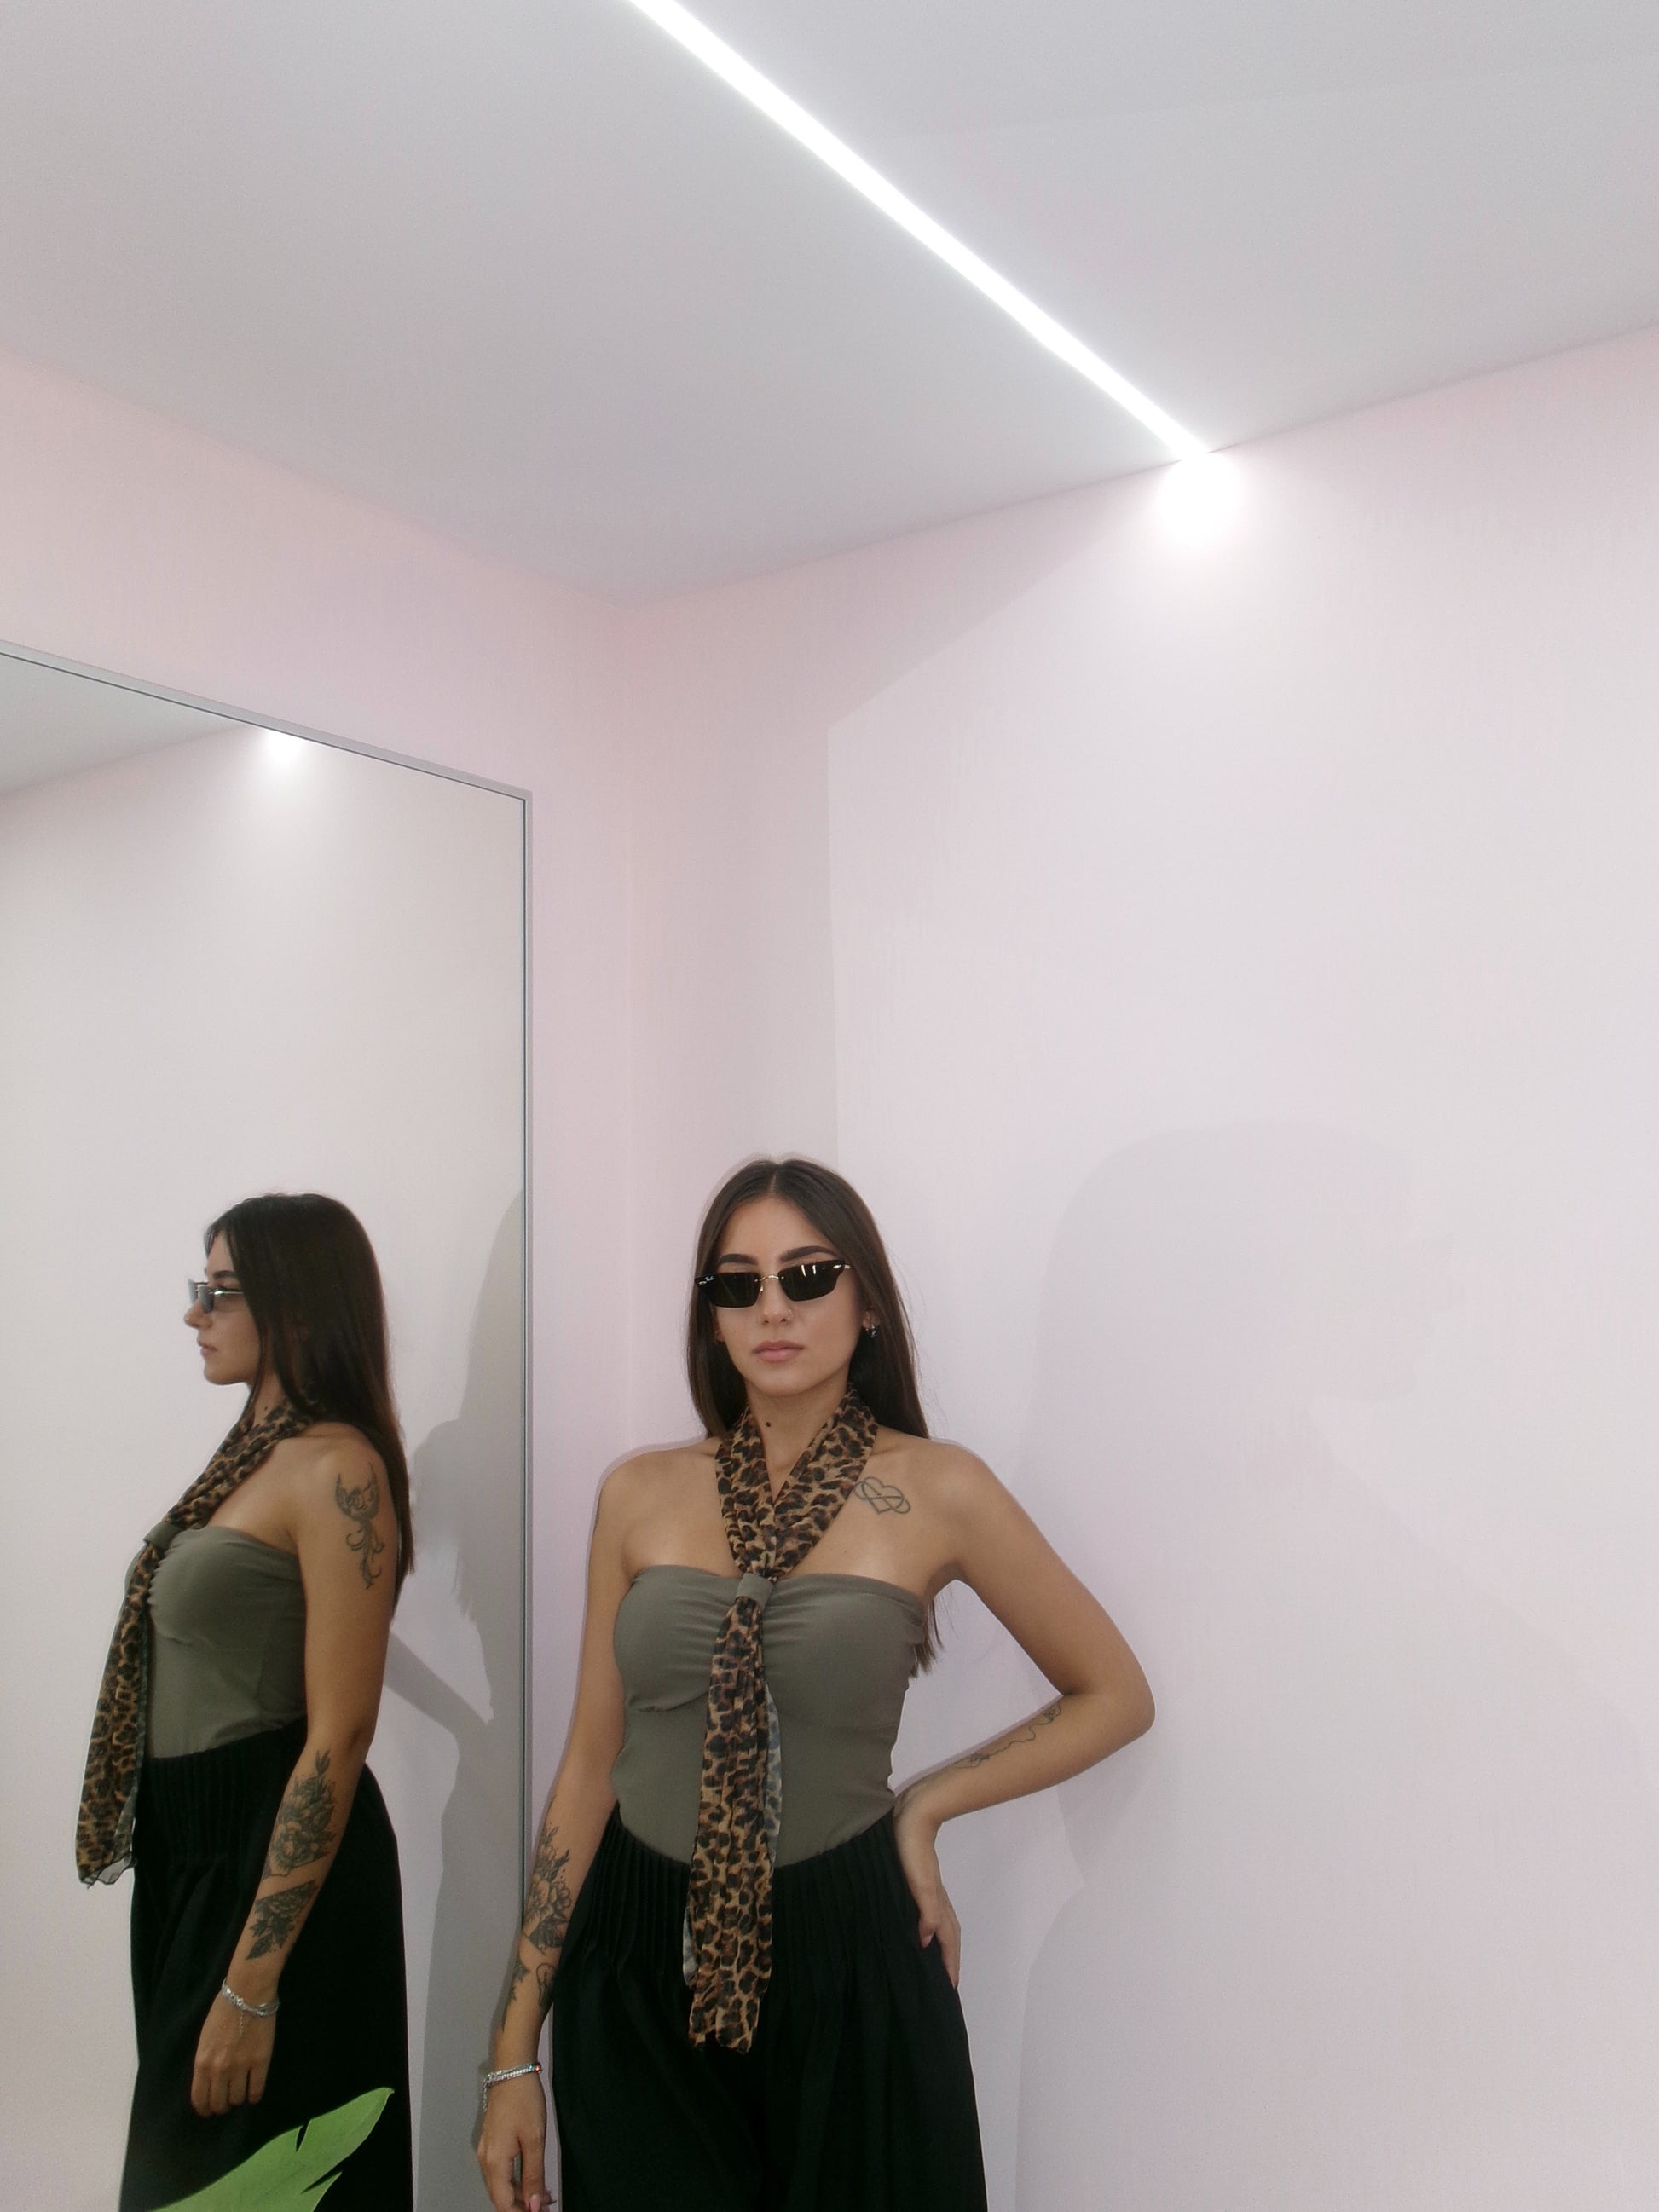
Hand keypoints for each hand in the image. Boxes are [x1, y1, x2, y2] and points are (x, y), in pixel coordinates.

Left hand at [191, 1988, 275, 2114]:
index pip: (199, 2099)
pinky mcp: (260, 2062)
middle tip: (226, 2101)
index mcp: (202, 2063)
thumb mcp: (204, 2038)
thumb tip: (209, 2081)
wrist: (247, 1993)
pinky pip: (256, 2090)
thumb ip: (205, 2062)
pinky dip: (254, 2095)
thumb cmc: (222, 2011)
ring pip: (237, 2099)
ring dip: (238, 2099)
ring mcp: (241, 2067)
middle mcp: (219, 2070)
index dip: (204, 2108)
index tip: (209, 2109)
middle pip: (218, 2103)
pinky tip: (254, 2092)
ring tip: (240, 2092)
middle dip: (221, 2106)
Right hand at [477, 2072, 550, 2211]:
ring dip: (520, 2194)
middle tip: (546, 2205)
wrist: (512, 2070)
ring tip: (544, 2195)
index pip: (503, 2204)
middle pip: (500, 2197)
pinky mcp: (491, 2143)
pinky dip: (516, 2180)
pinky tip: (532, 2178)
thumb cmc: (525, 2102)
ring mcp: (486, 2151)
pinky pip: (501, 2171)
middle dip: (522, 2206)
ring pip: (500, 2185)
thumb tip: (534, 2206)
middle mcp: (486, 2161)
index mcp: (495, 2163)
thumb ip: (534, 2175)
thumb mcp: (534, 2140)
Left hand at [893, 1797, 960, 1985]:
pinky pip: (933, 1913)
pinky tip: (923, 1928)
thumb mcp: (919, 1884)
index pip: (947, 1940)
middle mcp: (937, 1899)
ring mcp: (931, 1890)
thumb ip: (926, 1912)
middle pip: (950, 1935)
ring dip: (945, 1945)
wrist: (912, 1818)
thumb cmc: (912, 1851)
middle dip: (951, 1958)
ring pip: (943, 1924)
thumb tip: (927, 1941)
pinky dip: (934, 1927)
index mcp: (937, 1903)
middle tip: (949, 1981)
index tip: (951, 1987)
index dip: (949, 1963)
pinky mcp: (922, 1881)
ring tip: (939, 1961)